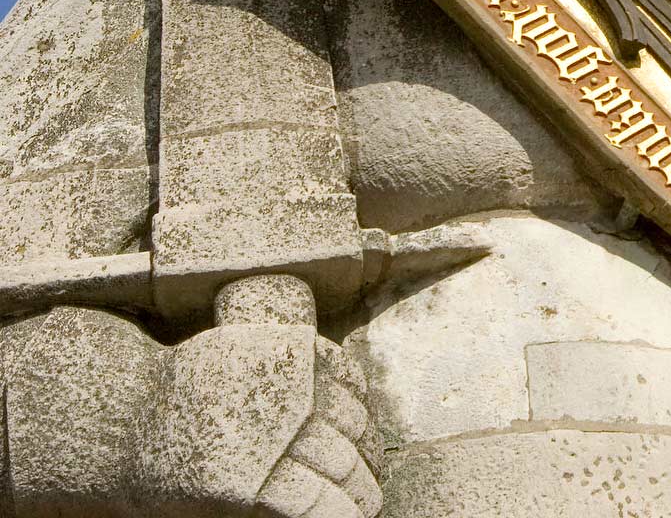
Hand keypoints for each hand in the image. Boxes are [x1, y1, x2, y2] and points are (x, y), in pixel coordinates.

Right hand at [140, 276, 380, 516]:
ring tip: (365, 507)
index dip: (366, 422)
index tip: (367, 446)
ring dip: (360, 493)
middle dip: (367, 462)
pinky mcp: (248, 481)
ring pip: (342, 468)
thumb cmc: (182, 395)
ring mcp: (272, 435)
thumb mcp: (243, 356)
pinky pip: (313, 503)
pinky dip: (336, 515)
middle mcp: (293, 390)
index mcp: (297, 353)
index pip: (356, 387)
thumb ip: (296, 374)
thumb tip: (355, 405)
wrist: (118, 422)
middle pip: (356, 431)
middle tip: (369, 484)